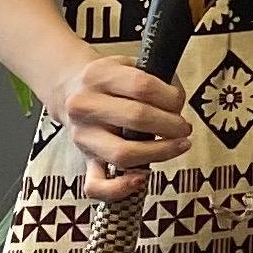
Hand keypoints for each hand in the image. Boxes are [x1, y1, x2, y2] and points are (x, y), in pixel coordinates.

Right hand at [62, 55, 191, 201]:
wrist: (69, 91)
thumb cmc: (109, 81)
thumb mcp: (128, 64)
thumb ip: (155, 77)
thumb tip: (177, 103)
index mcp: (99, 76)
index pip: (143, 86)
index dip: (171, 97)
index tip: (179, 102)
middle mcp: (85, 106)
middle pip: (137, 118)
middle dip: (171, 125)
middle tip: (183, 127)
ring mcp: (84, 136)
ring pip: (123, 153)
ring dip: (160, 152)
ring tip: (178, 145)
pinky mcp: (85, 160)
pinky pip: (96, 186)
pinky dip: (119, 189)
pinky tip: (141, 179)